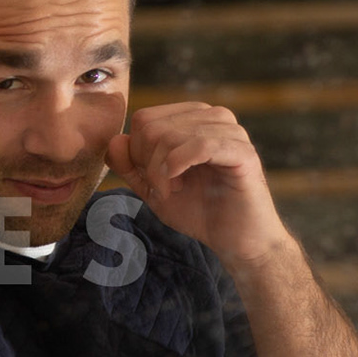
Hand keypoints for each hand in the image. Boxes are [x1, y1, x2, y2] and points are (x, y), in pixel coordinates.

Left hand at [105, 102, 291, 268]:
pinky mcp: (243, 151)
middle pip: (152, 126)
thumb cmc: (199, 211)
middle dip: (146, 163)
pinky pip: (199, 145)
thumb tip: (114, 140)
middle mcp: (213, 117)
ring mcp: (231, 131)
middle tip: (163, 188)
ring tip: (173, 190)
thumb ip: (130, 165)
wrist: (235, 240)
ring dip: (161, 170)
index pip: (144, 119)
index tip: (151, 179)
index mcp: (193, 119)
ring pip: (171, 134)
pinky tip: (178, 186)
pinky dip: (177, 167)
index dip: (136, 152)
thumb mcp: (153, 188)